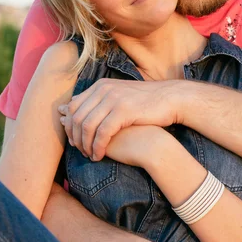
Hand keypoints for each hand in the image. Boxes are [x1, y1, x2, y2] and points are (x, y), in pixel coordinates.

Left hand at [58, 78, 184, 160]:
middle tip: (81, 151)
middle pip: (77, 117)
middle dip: (76, 138)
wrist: (171, 99)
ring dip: (85, 145)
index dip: (70, 126)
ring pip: (87, 126)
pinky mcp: (123, 110)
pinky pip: (102, 133)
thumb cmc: (146, 102)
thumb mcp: (120, 97)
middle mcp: (104, 89)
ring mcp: (113, 99)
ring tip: (90, 155)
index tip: (74, 141)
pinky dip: (97, 147)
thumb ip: (102, 102)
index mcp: (101, 86)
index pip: (74, 106)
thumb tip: (83, 111)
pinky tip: (99, 155)